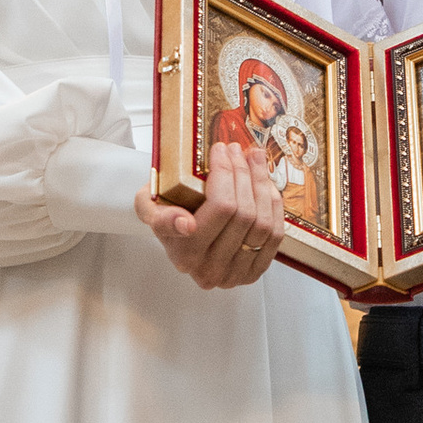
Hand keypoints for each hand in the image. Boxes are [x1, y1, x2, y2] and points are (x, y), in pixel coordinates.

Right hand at [136, 137, 284, 291]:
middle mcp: (210, 270)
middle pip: (244, 212)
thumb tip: (186, 224)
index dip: (225, 175)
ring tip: (252, 158)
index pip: (220, 208)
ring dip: (261, 183)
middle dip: (243, 171)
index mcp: (184, 254)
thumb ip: (158, 215)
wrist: (179, 235)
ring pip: (262, 221)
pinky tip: (263, 183)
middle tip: (235, 148)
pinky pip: (275, 234)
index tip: (219, 150)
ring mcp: (235, 274)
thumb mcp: (147, 206)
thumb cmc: (165, 214)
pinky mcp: (254, 271)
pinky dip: (273, 204)